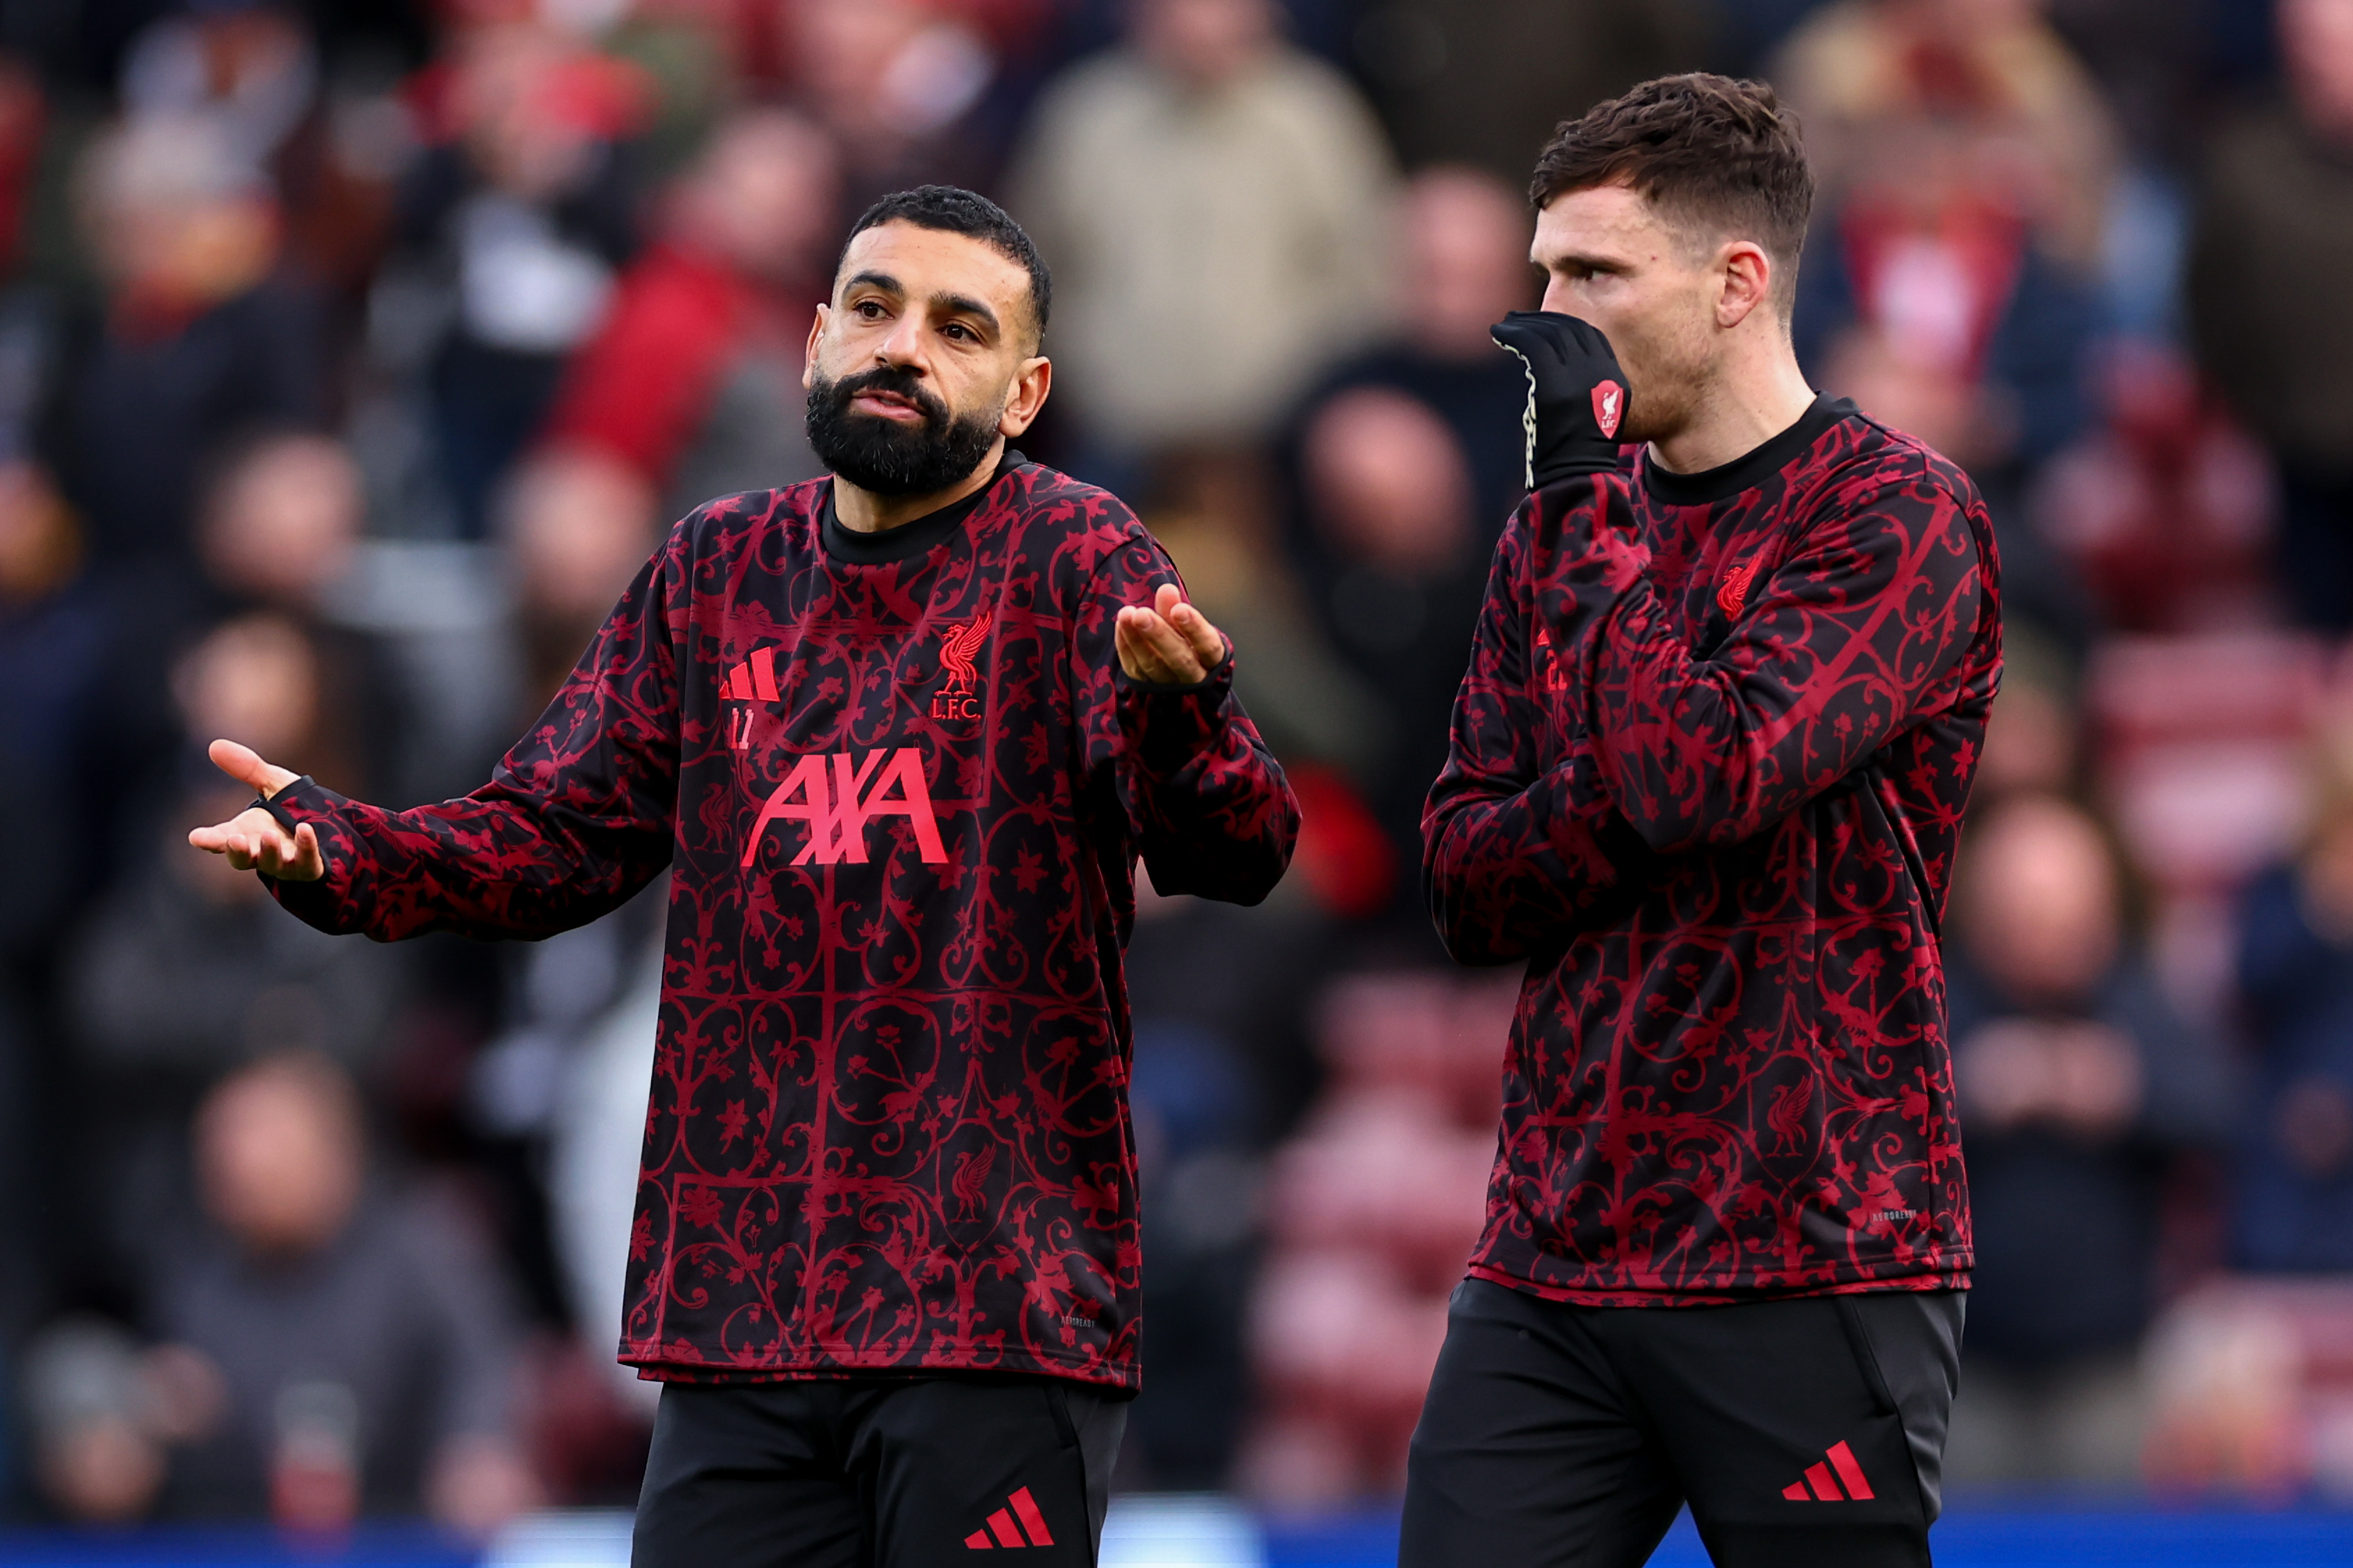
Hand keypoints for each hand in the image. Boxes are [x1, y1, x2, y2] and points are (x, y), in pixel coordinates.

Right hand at [186, 739, 323, 879]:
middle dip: (237, 851)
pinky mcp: (311, 866)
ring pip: (272, 864)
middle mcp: (261, 852)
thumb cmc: (291, 807)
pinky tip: (305, 830)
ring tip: (268, 836)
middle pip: (242, 858)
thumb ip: (247, 768)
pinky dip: (305, 847)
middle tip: (234, 840)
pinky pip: (307, 861)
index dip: (209, 840)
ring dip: (269, 851)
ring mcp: (285, 863)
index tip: (196, 837)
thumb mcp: (271, 783)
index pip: (221, 839)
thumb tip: (215, 745)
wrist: (329, 827)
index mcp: (245, 833)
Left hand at [1116, 583, 1226, 685]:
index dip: (1195, 629)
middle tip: (1142, 614)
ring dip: (1137, 639)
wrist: (1180, 675)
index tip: (1179, 609)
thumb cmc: (1189, 644)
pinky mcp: (1148, 690)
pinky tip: (1121, 625)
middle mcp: (1195, 677)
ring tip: (1126, 614)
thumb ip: (1176, 609)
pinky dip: (1126, 648)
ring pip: (1153, 666)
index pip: (1208, 646)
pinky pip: (1135, 670)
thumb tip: (1166, 589)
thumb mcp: (1188, 627)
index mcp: (1212, 660)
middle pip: (1179, 659)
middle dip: (1159, 635)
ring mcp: (1170, 687)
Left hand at [1491, 310, 1630, 489]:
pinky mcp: (1553, 384)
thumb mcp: (1591, 417)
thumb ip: (1581, 388)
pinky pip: (1531, 345)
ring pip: (1550, 333)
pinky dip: (1513, 335)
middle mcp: (1601, 373)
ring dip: (1523, 325)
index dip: (1565, 323)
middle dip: (1543, 319)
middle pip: (1572, 329)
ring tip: (1505, 325)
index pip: (1591, 336)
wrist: (1576, 481)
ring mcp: (1579, 378)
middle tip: (1518, 318)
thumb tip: (1549, 365)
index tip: (1542, 322)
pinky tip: (1498, 333)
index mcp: (1615, 380)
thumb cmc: (1575, 459)